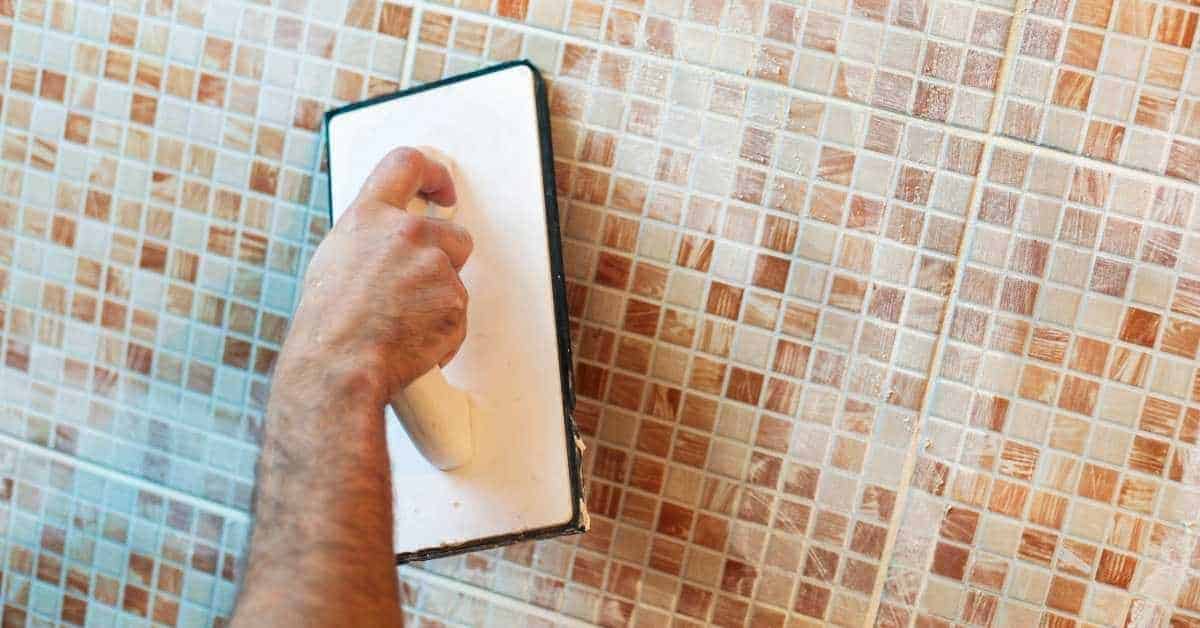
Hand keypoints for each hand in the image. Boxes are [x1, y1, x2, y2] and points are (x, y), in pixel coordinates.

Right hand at [281, 146, 472, 406]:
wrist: (338, 366)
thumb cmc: (328, 324)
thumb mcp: (336, 259)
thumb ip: (372, 238)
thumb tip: (392, 239)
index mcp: (370, 216)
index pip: (408, 164)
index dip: (433, 174)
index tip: (443, 191)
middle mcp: (407, 234)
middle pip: (453, 234)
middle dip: (445, 260)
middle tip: (413, 289)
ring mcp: (435, 268)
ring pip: (456, 279)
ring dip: (438, 299)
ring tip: (400, 321)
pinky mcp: (454, 303)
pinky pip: (457, 314)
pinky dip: (441, 330)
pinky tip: (410, 340)